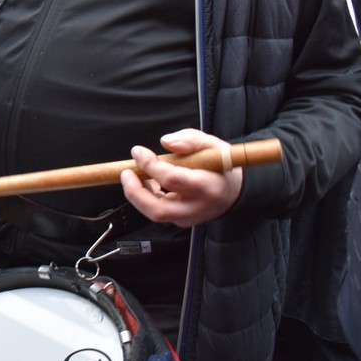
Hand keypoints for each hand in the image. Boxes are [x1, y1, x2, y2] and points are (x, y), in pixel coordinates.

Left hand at [120, 129, 243, 227]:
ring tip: (135, 174)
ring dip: (138, 194)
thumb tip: (166, 142)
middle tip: (126, 174)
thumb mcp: (212, 145)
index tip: (138, 151)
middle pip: (158, 209)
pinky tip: (148, 181)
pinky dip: (146, 196)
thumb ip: (189, 140)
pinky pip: (157, 211)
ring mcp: (188, 217)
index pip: (172, 179)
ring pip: (155, 213)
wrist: (234, 191)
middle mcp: (197, 207)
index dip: (150, 165)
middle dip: (135, 192)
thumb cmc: (221, 166)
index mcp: (207, 186)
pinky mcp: (181, 221)